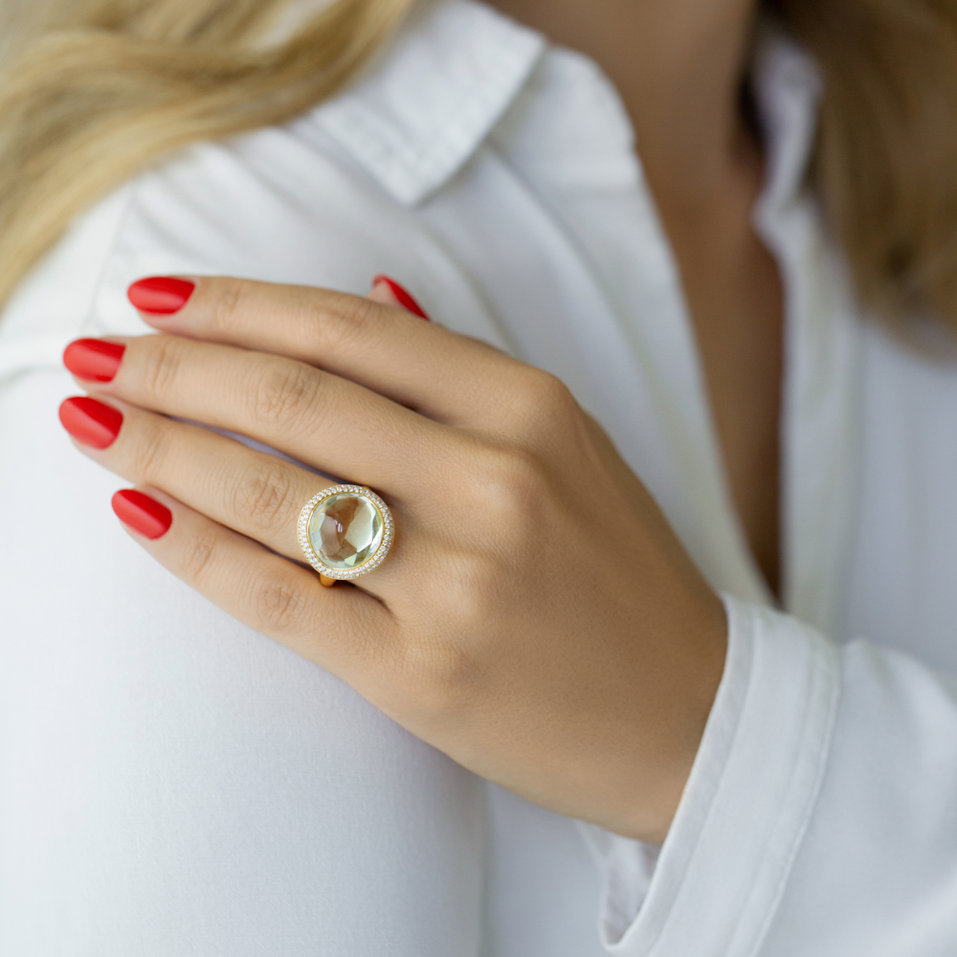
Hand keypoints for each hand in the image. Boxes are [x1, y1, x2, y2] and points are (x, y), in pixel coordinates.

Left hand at [58, 274, 726, 845]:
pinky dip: (193, 549)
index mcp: (531, 409)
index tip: (158, 299)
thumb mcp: (568, 445)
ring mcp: (457, 580)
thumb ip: (463, 373)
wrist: (689, 711)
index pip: (349, 330)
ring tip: (92, 422)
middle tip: (97, 357)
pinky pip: (277, 596)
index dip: (237, 305)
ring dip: (159, 447)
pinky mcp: (421, 672)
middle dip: (174, 368)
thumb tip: (367, 292)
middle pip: (294, 398)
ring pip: (271, 492)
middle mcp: (495, 481)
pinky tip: (137, 514)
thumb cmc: (622, 573)